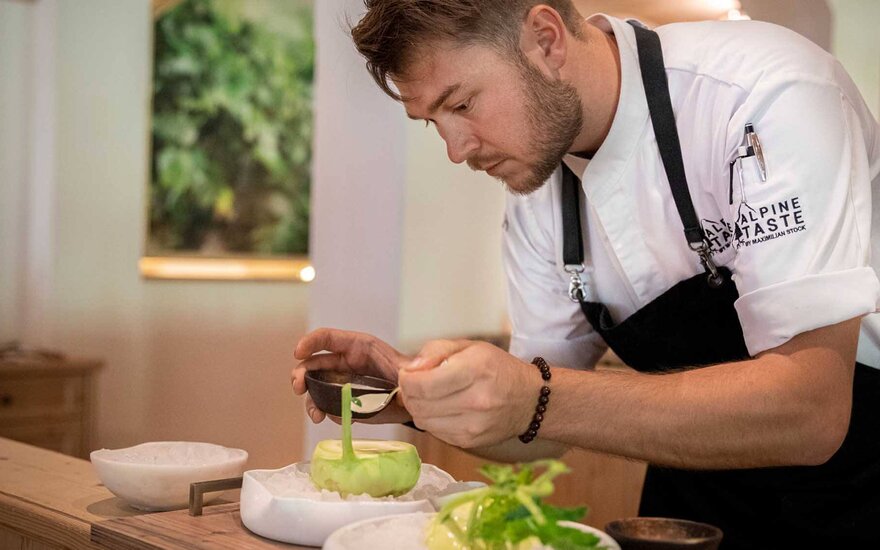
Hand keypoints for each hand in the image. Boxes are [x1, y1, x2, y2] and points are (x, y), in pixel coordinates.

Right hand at [291, 328, 411, 423]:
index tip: (298, 353)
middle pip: (313, 363)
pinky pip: (326, 404)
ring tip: (316, 416)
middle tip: (298, 388)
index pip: (328, 338)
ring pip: (315, 387)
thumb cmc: (408, 377)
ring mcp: (340, 381)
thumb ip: (406, 369)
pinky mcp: (342, 400)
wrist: (411, 399)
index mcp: (358, 346)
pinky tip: (334, 419)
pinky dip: (324, 412)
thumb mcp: (407, 369)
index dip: (310, 342)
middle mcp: (344, 362)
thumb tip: (408, 373)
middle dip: (300, 374)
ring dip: (310, 400)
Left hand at [399, 340, 540, 447]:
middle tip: (414, 384)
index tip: (407, 374)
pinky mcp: (469, 441)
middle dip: (408, 393)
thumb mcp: (469, 347)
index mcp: (475, 370)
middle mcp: (475, 400)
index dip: (406, 380)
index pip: (423, 384)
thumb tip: (409, 369)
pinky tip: (441, 409)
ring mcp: (473, 425)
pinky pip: (434, 433)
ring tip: (427, 396)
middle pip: (419, 405)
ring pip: (423, 421)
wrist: (530, 400)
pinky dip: (430, 420)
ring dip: (417, 408)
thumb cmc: (497, 369)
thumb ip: (435, 351)